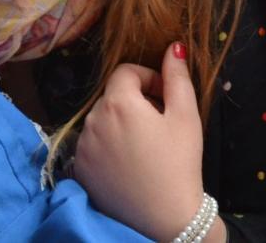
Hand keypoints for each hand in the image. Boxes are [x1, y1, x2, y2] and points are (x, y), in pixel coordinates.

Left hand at [74, 42, 213, 240]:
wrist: (164, 219)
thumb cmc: (179, 164)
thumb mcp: (186, 117)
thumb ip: (177, 77)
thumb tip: (173, 46)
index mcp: (118, 103)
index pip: (125, 72)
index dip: (148, 78)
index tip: (165, 97)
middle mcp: (92, 121)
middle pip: (112, 96)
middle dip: (135, 102)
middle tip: (159, 123)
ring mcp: (82, 147)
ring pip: (101, 121)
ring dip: (120, 124)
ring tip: (145, 146)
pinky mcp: (79, 170)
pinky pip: (92, 145)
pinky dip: (107, 146)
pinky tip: (129, 163)